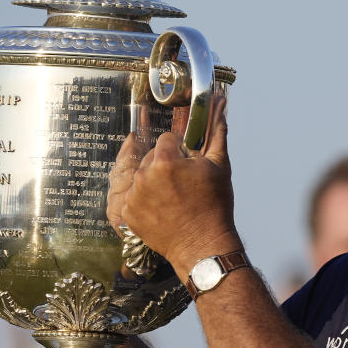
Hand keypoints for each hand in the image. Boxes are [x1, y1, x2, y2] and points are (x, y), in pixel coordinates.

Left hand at [121, 92, 241, 278]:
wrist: (203, 246)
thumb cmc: (215, 207)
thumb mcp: (219, 167)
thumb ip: (216, 132)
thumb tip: (220, 102)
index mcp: (165, 160)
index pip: (167, 141)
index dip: (180, 153)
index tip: (189, 168)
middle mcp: (144, 175)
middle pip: (153, 158)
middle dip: (166, 167)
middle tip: (184, 187)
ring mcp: (133, 196)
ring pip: (143, 177)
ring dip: (155, 184)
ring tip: (174, 200)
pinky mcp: (128, 214)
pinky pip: (133, 197)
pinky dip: (145, 202)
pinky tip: (163, 211)